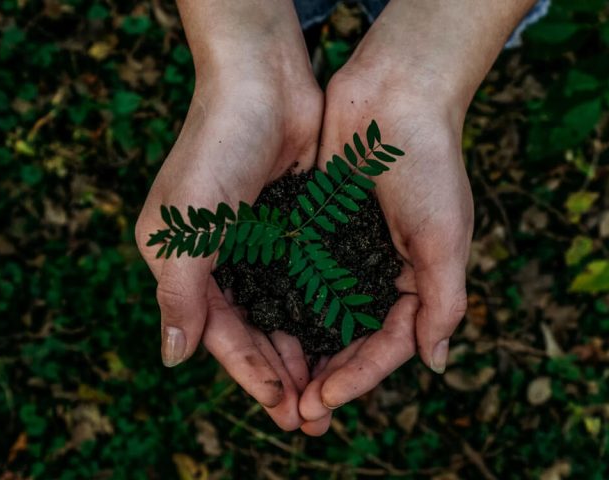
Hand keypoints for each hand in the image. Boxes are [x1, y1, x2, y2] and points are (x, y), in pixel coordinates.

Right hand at [135, 0, 322, 429]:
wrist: (263, 84)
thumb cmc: (215, 149)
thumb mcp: (184, 227)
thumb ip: (178, 294)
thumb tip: (172, 358)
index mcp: (184, 263)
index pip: (217, 332)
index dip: (248, 371)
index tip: (281, 405)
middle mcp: (219, 259)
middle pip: (252, 331)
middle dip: (279, 374)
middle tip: (311, 417)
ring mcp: (258, 245)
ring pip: (281, 313)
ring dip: (302, 352)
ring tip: (328, 392)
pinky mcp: (291, 229)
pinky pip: (305, 282)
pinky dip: (318, 312)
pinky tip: (339, 339)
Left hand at [298, 64, 472, 435]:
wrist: (393, 96)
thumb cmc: (428, 164)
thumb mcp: (446, 236)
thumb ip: (443, 301)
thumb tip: (435, 363)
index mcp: (415, 281)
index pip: (387, 344)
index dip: (358, 377)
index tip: (324, 401)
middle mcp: (378, 272)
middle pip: (350, 338)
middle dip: (326, 375)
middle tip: (296, 411)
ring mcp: (345, 252)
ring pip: (320, 314)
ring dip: (300, 349)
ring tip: (275, 384)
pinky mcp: (316, 229)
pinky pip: (298, 275)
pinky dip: (283, 303)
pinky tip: (261, 328)